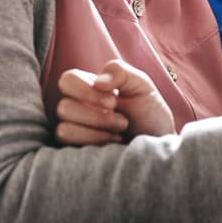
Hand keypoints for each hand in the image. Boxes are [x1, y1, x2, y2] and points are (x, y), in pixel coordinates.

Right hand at [54, 59, 175, 144]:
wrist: (157, 141)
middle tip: (122, 119)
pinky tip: (113, 141)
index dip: (85, 90)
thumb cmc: (149, 112)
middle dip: (97, 116)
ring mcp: (75, 130)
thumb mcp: (141, 84)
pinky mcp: (75, 151)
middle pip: (64, 107)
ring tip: (119, 130)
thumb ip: (120, 71)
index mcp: (89, 87)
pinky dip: (94, 141)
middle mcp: (77, 107)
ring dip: (97, 130)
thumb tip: (97, 81)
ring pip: (64, 128)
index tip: (113, 101)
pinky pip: (70, 146)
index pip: (67, 80)